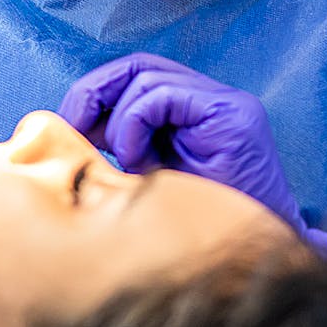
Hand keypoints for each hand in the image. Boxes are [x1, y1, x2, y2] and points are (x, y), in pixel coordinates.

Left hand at [59, 54, 326, 278]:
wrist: (254, 261)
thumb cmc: (198, 226)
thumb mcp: (147, 174)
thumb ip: (122, 141)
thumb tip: (73, 123)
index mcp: (193, 109)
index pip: (136, 74)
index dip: (97, 91)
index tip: (72, 125)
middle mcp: (214, 97)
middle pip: (138, 65)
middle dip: (95, 92)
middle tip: (74, 127)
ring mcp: (227, 103)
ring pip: (146, 78)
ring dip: (119, 122)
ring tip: (127, 160)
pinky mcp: (232, 115)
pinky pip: (161, 96)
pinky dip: (134, 124)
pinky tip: (138, 159)